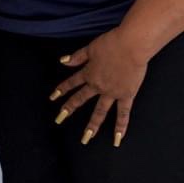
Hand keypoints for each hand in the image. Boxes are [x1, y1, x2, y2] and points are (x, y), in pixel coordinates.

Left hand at [51, 29, 150, 146]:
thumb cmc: (112, 43)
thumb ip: (77, 57)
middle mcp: (98, 86)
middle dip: (68, 109)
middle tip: (58, 119)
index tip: (52, 97)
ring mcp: (112, 93)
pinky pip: (123, 114)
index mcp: (89, 73)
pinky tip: (117, 139)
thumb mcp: (90, 47)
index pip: (72, 83)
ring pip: (100, 112)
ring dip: (92, 126)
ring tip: (86, 138)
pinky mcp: (127, 95)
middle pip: (81, 99)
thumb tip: (63, 61)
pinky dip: (120, 126)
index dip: (61, 90)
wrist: (131, 45)